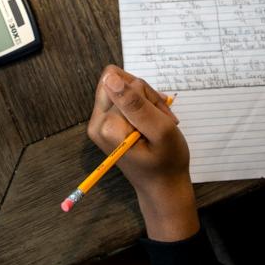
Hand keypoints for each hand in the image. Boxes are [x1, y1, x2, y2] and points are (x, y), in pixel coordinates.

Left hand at [87, 66, 197, 240]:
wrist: (163, 186)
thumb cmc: (167, 161)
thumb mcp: (160, 130)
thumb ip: (136, 103)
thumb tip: (110, 77)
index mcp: (106, 125)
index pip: (123, 83)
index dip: (147, 95)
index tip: (160, 116)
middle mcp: (96, 122)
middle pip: (118, 81)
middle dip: (145, 96)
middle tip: (160, 120)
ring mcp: (98, 123)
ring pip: (121, 87)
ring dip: (146, 101)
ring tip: (158, 123)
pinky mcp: (105, 123)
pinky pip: (121, 99)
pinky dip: (141, 107)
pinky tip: (152, 123)